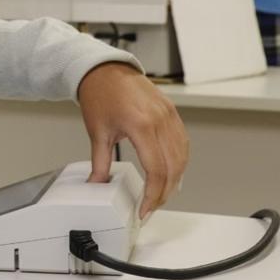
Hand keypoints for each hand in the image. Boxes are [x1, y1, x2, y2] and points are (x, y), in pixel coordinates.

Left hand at [77, 62, 188, 219]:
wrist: (105, 69)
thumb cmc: (100, 94)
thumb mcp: (97, 132)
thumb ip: (100, 163)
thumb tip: (98, 184)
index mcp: (141, 125)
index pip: (156, 170)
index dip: (152, 195)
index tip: (144, 210)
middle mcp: (160, 120)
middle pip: (173, 168)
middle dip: (164, 193)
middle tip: (151, 207)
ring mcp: (169, 115)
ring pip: (182, 156)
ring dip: (175, 179)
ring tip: (161, 195)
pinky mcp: (171, 111)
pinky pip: (182, 142)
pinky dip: (179, 161)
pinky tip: (171, 172)